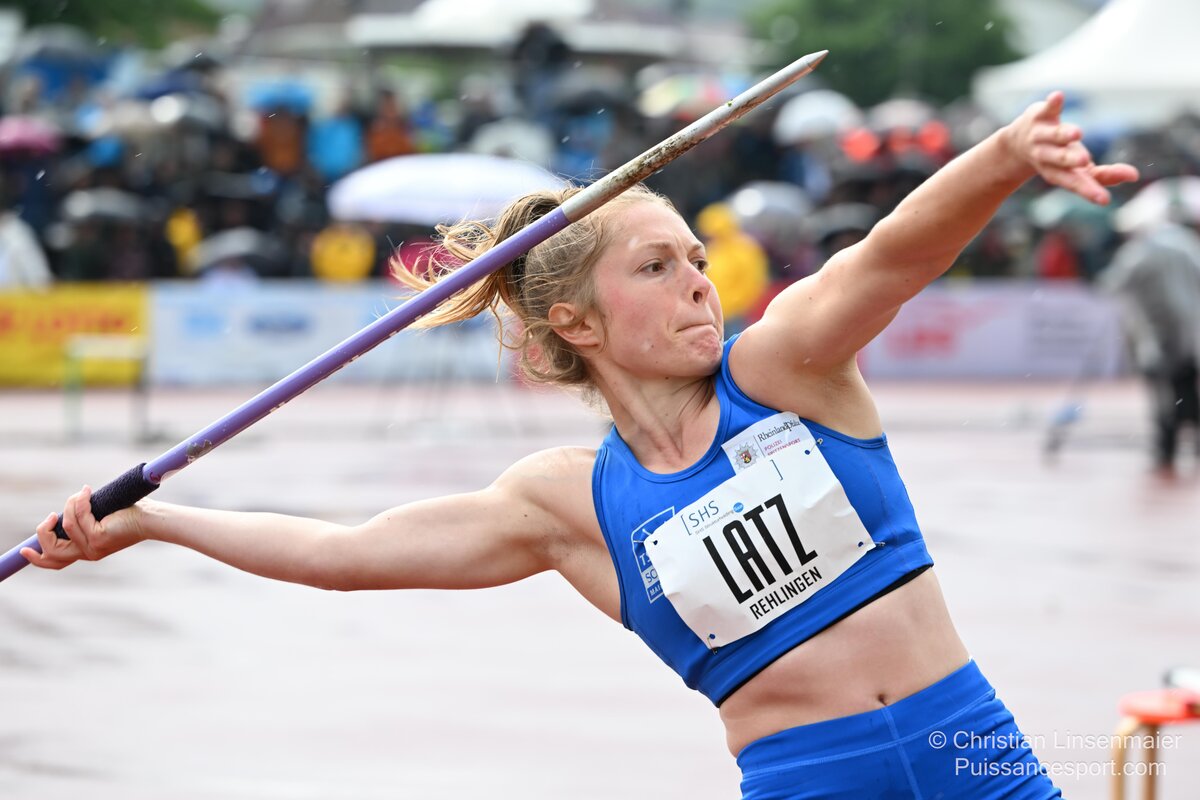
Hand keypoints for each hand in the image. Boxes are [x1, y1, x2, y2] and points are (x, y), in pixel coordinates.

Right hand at [21, 485, 146, 569]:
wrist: (152, 518)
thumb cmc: (132, 513)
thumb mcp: (100, 517)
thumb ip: (83, 517)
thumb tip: (69, 506)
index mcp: (87, 550)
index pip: (56, 562)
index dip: (37, 559)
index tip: (24, 552)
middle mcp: (88, 553)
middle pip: (52, 552)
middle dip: (44, 533)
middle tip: (51, 516)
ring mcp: (93, 548)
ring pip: (65, 525)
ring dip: (70, 505)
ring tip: (83, 494)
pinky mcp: (98, 537)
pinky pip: (79, 517)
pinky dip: (80, 501)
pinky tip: (88, 492)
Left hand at [1003, 91, 1138, 204]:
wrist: (1016, 146)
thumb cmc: (1058, 161)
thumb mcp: (1078, 171)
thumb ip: (1105, 176)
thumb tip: (1134, 176)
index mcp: (1058, 173)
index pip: (1074, 183)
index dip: (1088, 191)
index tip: (1104, 200)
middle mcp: (1047, 156)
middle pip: (1059, 160)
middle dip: (1069, 160)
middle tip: (1082, 161)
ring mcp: (1041, 136)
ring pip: (1053, 136)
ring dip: (1063, 134)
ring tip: (1076, 134)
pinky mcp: (1040, 116)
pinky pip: (1048, 109)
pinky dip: (1053, 104)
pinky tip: (1058, 96)